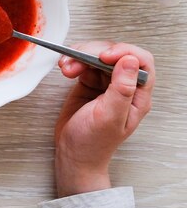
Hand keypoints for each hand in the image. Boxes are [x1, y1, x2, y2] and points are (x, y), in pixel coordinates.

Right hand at [54, 41, 154, 197]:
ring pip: (97, 55)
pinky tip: (66, 68)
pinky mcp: (89, 82)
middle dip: (94, 53)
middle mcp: (124, 87)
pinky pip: (83, 62)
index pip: (141, 62)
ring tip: (66, 67)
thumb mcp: (109, 116)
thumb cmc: (93, 143)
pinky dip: (73, 61)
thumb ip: (121, 88)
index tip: (104, 55)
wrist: (73, 154)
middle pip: (115, 54)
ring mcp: (106, 83)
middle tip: (77, 60)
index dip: (124, 52)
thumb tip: (130, 60)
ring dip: (79, 56)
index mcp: (136, 96)